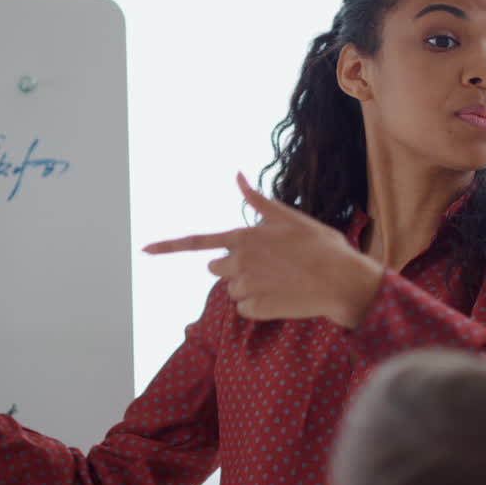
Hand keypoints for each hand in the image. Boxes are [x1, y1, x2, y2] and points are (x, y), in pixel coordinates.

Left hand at [143, 172, 383, 326]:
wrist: (342, 282)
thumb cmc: (320, 245)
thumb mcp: (290, 216)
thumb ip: (257, 200)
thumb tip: (236, 174)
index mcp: (243, 237)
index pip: (197, 242)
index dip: (168, 246)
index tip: (144, 250)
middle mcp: (238, 263)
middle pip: (217, 267)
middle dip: (234, 265)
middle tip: (268, 262)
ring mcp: (245, 288)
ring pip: (233, 288)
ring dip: (249, 285)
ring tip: (281, 278)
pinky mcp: (254, 309)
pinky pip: (245, 307)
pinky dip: (259, 303)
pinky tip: (282, 295)